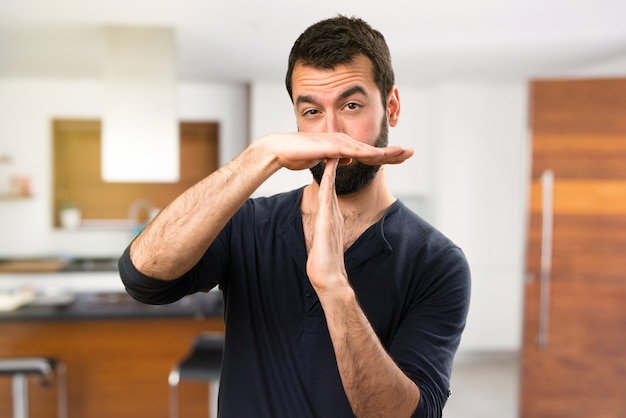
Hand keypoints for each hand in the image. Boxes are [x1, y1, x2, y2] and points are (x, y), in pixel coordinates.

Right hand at [257, 132, 412, 171]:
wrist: (279, 150)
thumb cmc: (296, 154)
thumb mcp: (321, 159)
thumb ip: (334, 159)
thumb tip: (346, 160)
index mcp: (341, 145)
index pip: (367, 151)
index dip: (385, 154)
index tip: (400, 157)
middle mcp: (343, 140)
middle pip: (372, 148)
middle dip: (392, 151)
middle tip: (411, 153)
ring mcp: (338, 142)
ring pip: (368, 149)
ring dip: (387, 152)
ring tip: (404, 154)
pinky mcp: (332, 146)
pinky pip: (355, 151)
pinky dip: (370, 154)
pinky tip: (382, 156)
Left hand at [306, 158, 347, 293]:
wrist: (329, 277)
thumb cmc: (324, 263)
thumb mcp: (322, 241)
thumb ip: (321, 232)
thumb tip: (318, 229)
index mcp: (332, 217)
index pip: (330, 190)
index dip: (331, 173)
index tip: (329, 157)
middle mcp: (334, 213)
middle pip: (335, 183)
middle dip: (338, 166)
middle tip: (339, 146)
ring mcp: (332, 215)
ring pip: (332, 185)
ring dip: (335, 167)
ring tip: (334, 148)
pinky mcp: (328, 219)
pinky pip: (329, 195)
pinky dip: (330, 180)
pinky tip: (329, 167)